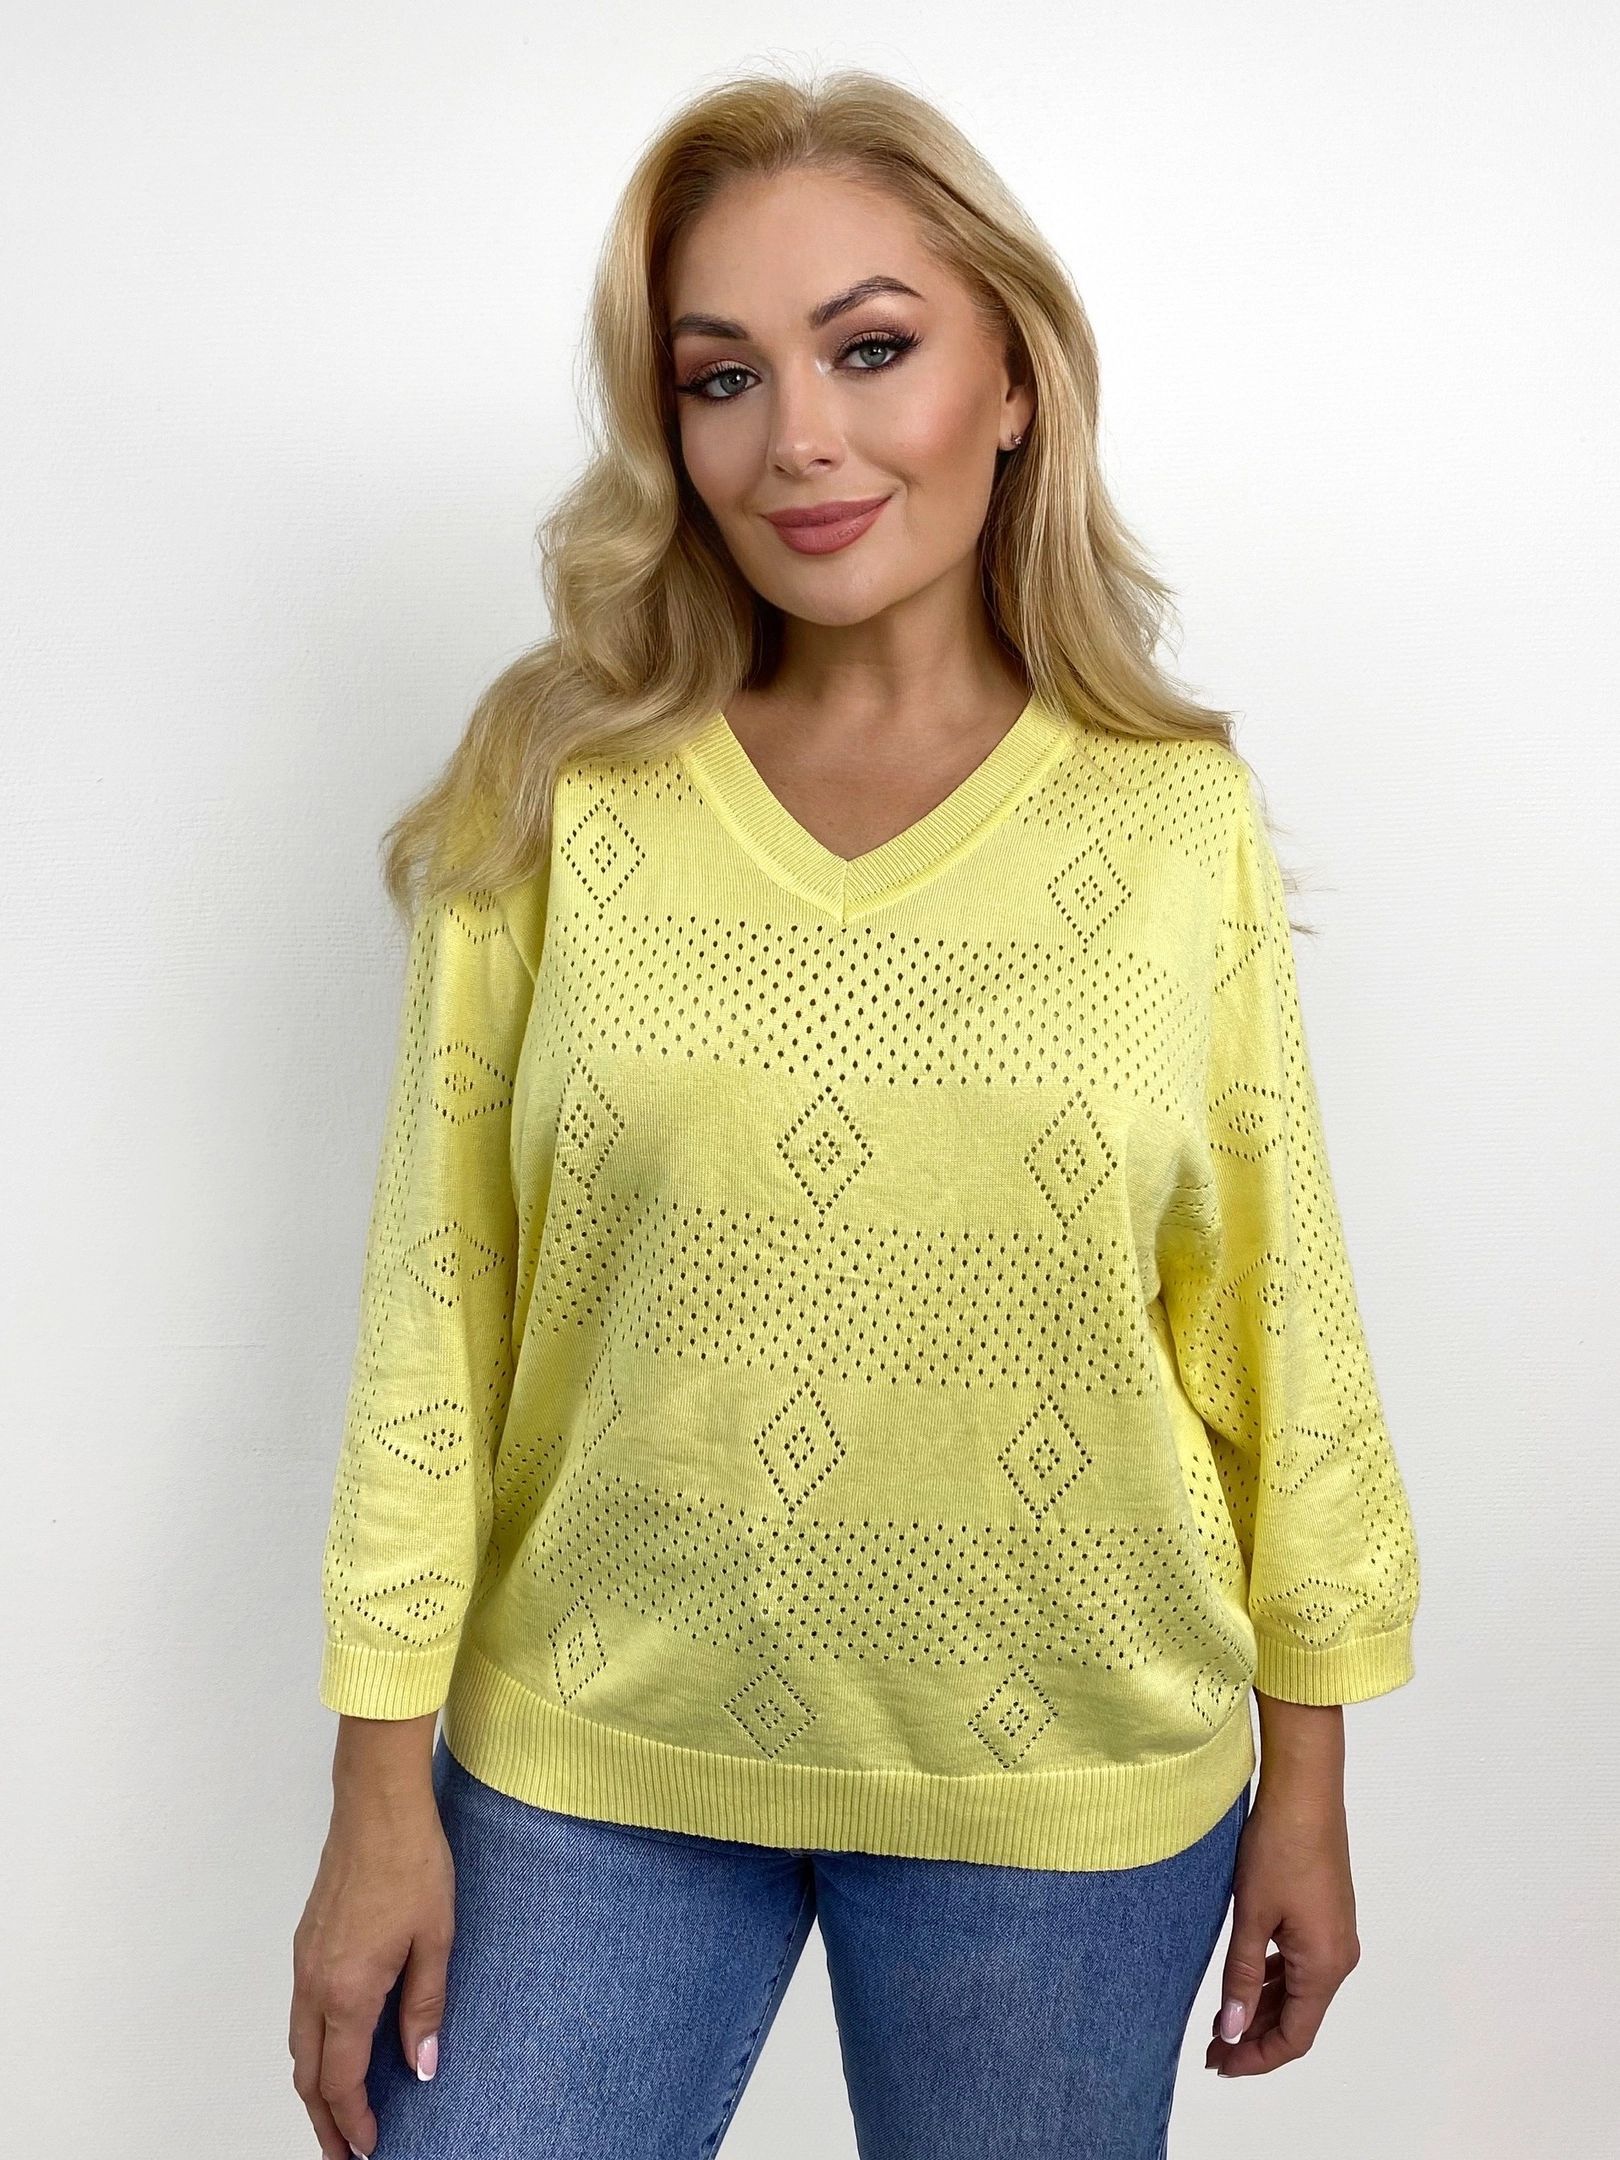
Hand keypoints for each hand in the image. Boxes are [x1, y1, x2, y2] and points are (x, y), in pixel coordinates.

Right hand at [290, 1713, 451, 2158]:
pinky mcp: (306, 1941)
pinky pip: (300, 2012)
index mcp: (347, 1991)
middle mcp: (315, 1982)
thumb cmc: (412, 1864)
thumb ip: (425, 2009)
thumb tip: (421, 2067)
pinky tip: (336, 2047)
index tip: (369, 2147)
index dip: (353, 2122)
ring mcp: (305, 1961)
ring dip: (315, 2085)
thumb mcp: (435, 1941)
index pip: (341, 2080)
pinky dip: (312, 2046)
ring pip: (299, 2044)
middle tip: (345, 2151)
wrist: (378, 1807)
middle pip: (309, 2073)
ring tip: (338, 2111)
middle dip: (324, 2120)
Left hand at [1205, 1702, 1361, 2078]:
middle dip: (1254, 2036)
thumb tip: (1230, 2030)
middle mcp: (1338, 1958)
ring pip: (1296, 1990)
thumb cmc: (1279, 1849)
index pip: (1294, 2037)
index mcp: (1324, 1966)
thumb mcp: (1252, 1915)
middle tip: (1210, 2048)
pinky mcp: (1325, 1916)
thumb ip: (1239, 1976)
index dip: (1256, 2058)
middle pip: (1297, 2017)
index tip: (1220, 2066)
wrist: (1305, 1791)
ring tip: (1218, 2020)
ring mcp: (1335, 1936)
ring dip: (1260, 2008)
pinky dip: (1270, 1979)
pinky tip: (1241, 1980)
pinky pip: (1298, 1964)